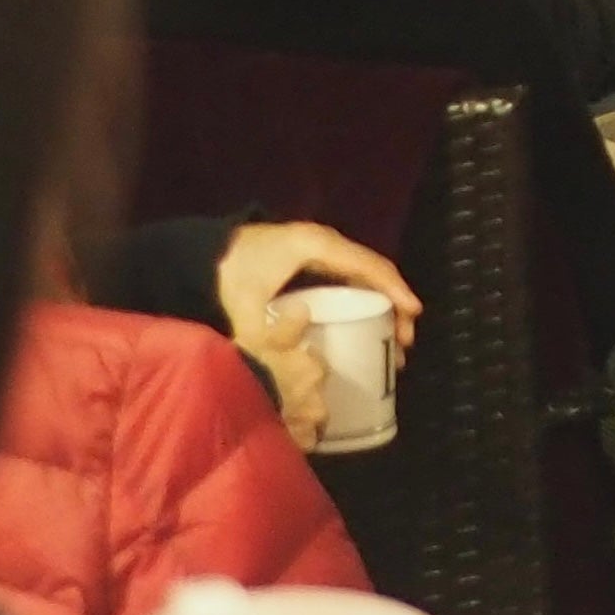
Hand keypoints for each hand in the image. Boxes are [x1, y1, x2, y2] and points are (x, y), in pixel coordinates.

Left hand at [215, 223, 421, 454]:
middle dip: (393, 304)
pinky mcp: (312, 264)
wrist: (201, 253)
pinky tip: (365, 328)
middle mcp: (326, 244)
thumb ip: (260, 336)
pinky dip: (364, 302)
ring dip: (381, 305)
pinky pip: (349, 281)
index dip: (393, 290)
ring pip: (363, 277)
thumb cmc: (227, 272)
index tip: (413, 315)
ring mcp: (320, 252)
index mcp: (317, 246)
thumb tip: (286, 370)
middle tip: (404, 342)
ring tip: (392, 341)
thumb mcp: (242, 304)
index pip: (367, 266)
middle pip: (372, 271)